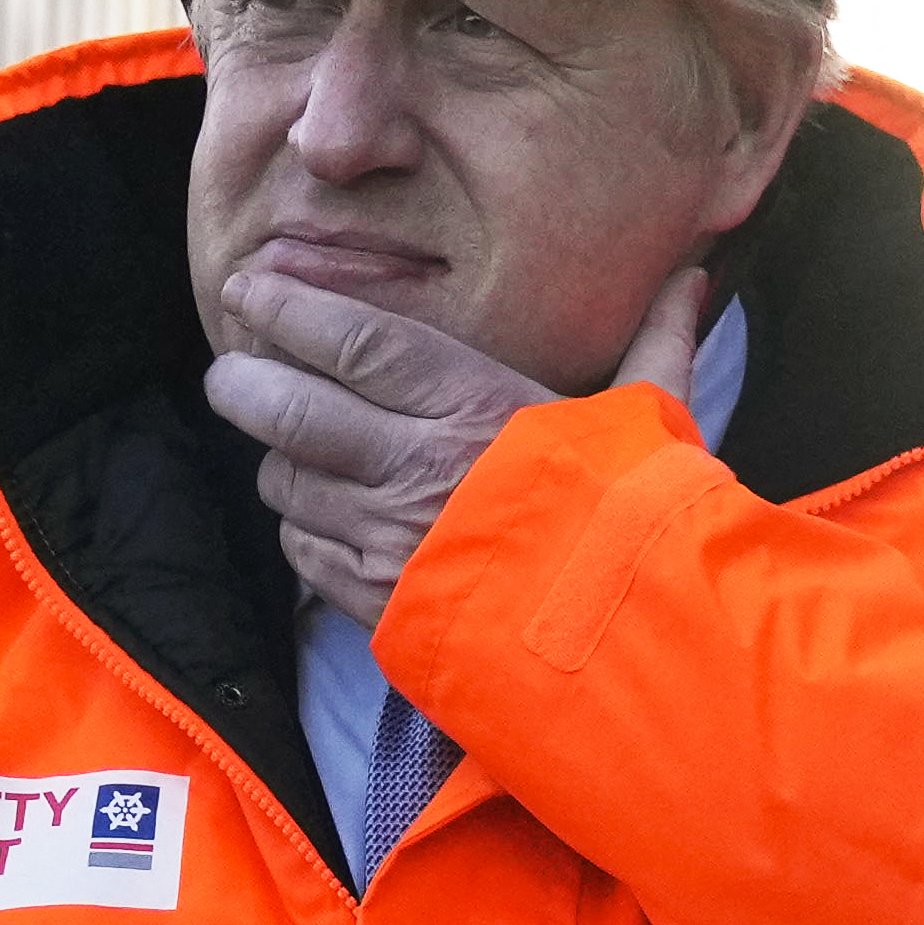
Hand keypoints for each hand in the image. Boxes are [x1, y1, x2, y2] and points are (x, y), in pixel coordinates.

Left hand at [203, 266, 706, 630]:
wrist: (631, 645)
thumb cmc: (640, 522)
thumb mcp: (653, 419)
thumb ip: (658, 342)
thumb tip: (693, 279)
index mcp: (473, 403)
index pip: (353, 341)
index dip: (288, 311)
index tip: (248, 287)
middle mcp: (414, 463)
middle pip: (290, 408)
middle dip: (244, 382)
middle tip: (230, 370)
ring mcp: (386, 536)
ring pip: (287, 480)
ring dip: (279, 460)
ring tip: (292, 448)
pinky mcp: (374, 601)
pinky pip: (303, 549)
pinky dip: (303, 527)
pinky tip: (325, 517)